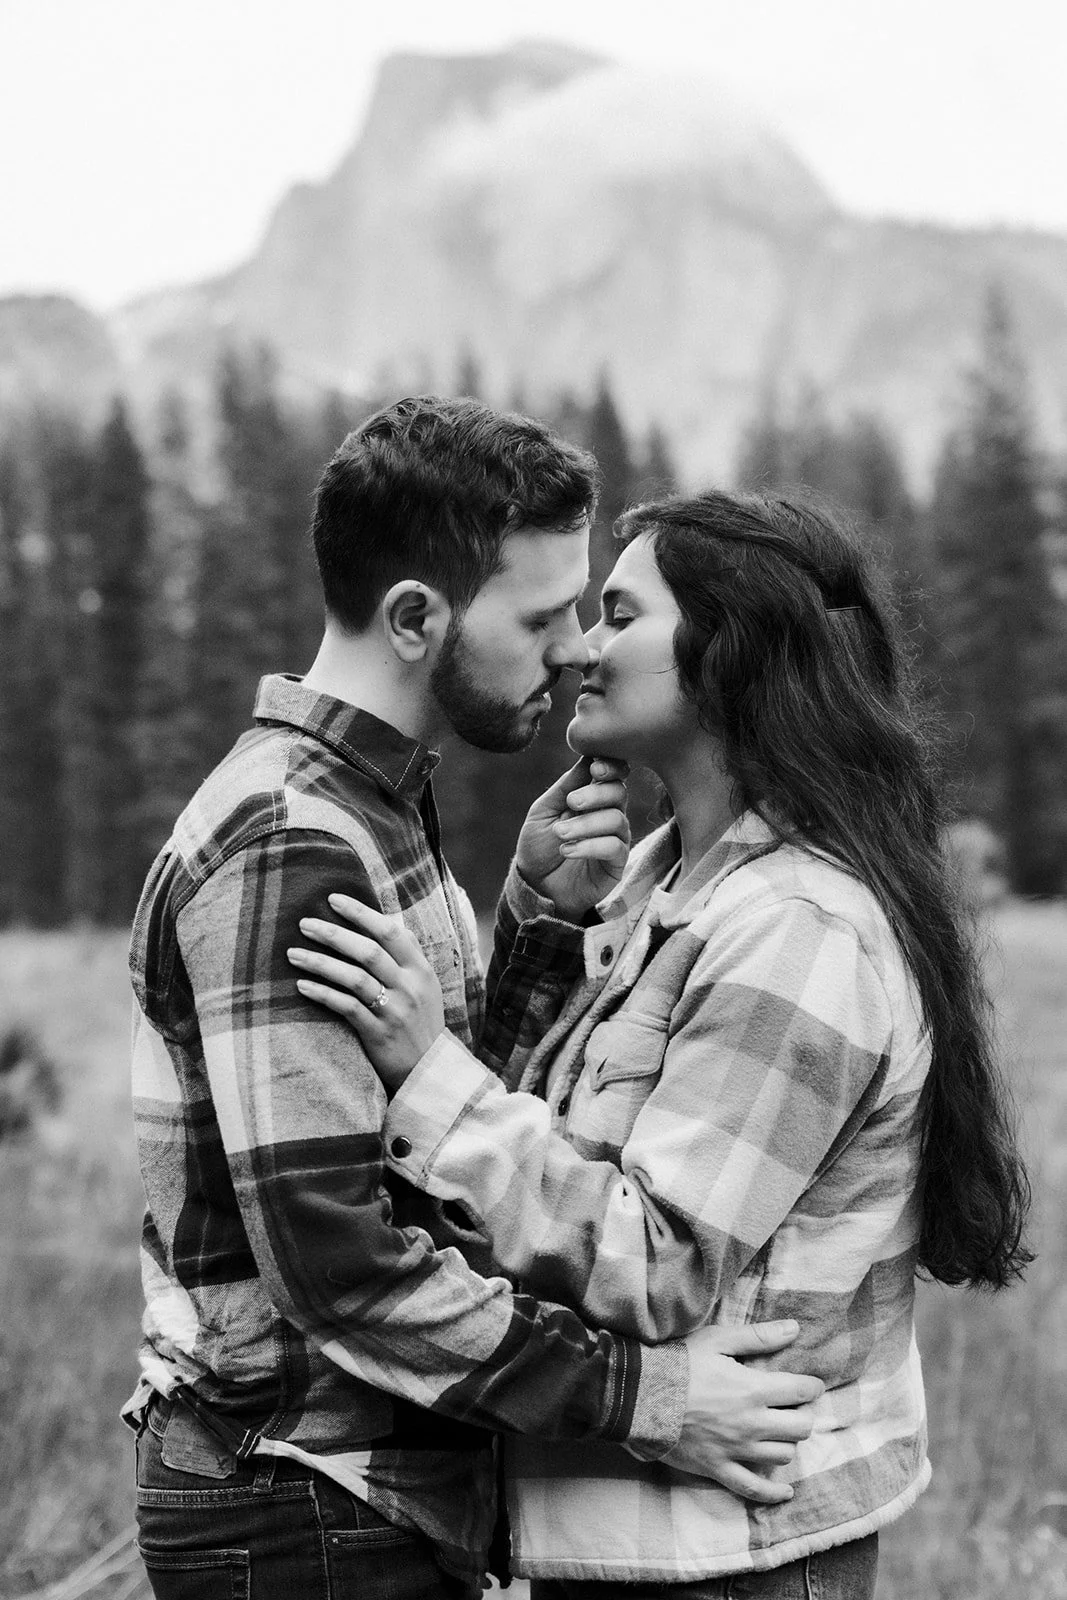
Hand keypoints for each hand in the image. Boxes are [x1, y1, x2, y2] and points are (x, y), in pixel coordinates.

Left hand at [288, 895, 444, 1091]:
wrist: (430, 1071)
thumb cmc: (420, 1022)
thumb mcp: (425, 986)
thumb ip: (405, 957)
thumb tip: (380, 919)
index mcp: (421, 969)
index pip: (391, 931)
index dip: (361, 913)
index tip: (333, 899)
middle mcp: (410, 986)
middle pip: (369, 951)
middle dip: (334, 933)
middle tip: (305, 923)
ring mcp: (395, 1010)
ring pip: (354, 978)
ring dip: (320, 962)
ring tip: (292, 953)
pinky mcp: (379, 1034)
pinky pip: (347, 1008)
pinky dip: (323, 994)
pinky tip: (302, 986)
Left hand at [515, 757, 629, 918]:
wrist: (534, 887)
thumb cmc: (539, 847)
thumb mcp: (544, 811)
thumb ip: (566, 785)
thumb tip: (588, 755)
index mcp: (593, 798)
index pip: (613, 775)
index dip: (610, 767)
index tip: (594, 768)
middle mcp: (608, 815)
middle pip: (619, 792)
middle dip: (596, 794)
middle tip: (572, 803)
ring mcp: (615, 839)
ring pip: (616, 819)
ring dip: (585, 824)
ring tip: (561, 835)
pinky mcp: (617, 864)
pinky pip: (615, 847)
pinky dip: (590, 845)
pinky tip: (568, 850)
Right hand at [666, 1321, 823, 1502]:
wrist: (639, 1396)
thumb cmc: (679, 1363)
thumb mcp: (718, 1340)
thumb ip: (758, 1337)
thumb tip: (794, 1328)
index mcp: (753, 1389)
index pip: (801, 1392)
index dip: (811, 1387)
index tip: (809, 1384)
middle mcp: (751, 1423)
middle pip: (800, 1428)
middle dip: (803, 1416)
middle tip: (793, 1408)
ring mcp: (736, 1450)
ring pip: (782, 1455)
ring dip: (787, 1443)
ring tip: (779, 1432)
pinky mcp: (719, 1468)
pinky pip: (754, 1488)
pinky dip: (773, 1493)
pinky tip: (785, 1490)